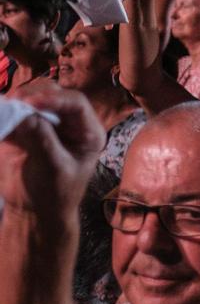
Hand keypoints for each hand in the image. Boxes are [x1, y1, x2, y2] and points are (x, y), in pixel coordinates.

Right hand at [0, 82, 104, 214]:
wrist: (34, 209)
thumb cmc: (55, 193)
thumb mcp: (54, 168)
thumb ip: (42, 140)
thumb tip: (26, 113)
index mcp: (87, 132)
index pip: (76, 103)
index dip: (54, 98)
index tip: (31, 103)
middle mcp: (69, 123)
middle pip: (53, 94)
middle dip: (32, 95)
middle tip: (13, 103)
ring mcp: (46, 124)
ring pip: (31, 98)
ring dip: (17, 101)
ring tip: (5, 109)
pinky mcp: (24, 129)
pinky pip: (14, 112)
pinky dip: (5, 110)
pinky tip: (0, 114)